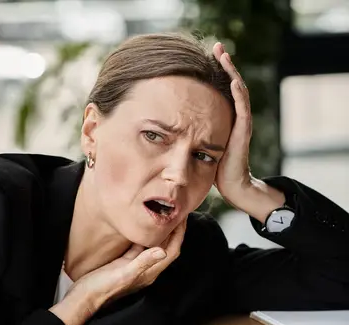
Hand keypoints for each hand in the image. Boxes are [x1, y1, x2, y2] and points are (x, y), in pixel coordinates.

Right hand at [50, 220, 186, 324]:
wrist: (85, 296)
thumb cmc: (103, 288)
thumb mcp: (123, 274)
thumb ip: (143, 262)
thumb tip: (163, 251)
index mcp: (150, 272)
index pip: (172, 250)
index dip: (179, 233)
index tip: (183, 216)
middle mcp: (146, 268)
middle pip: (167, 246)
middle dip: (174, 230)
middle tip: (176, 210)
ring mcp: (136, 265)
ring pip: (154, 245)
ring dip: (161, 231)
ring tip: (163, 214)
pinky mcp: (125, 262)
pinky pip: (139, 246)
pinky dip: (145, 235)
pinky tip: (143, 225)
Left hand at [212, 42, 284, 220]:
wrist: (232, 185)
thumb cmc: (216, 168)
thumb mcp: (202, 143)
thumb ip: (196, 131)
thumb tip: (175, 125)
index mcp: (228, 117)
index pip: (223, 89)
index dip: (217, 72)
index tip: (207, 56)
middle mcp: (237, 116)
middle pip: (233, 84)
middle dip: (225, 64)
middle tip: (217, 46)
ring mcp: (242, 123)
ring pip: (239, 91)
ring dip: (232, 72)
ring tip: (224, 56)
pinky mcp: (243, 132)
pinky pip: (242, 109)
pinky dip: (238, 94)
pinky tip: (232, 81)